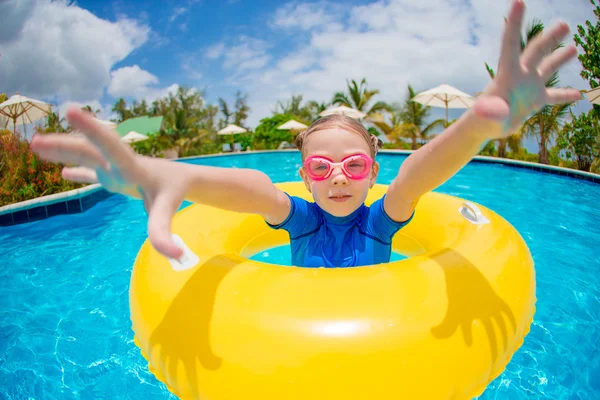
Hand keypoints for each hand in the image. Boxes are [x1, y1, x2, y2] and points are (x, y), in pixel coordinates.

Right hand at [31, 107, 185, 258]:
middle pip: (89, 151)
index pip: (110, 146)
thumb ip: (163, 231)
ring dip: (63, 152)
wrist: (183, 180)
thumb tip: (174, 254)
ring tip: (37, 145)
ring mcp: (115, 169)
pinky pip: (92, 172)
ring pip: (86, 157)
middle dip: (64, 146)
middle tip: (36, 141)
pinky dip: (78, 172)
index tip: (71, 111)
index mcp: (131, 166)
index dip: (91, 129)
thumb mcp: (168, 210)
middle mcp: (119, 164)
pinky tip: (63, 173)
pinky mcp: (115, 177)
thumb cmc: (175, 192)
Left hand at [474, 0, 581, 137]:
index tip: (519, 1)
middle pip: (536, 52)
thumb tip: (485, 110)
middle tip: (564, 25)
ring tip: (573, 48)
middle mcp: (520, 75)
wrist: (482, 129)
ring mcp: (528, 87)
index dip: (515, 23)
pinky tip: (579, 95)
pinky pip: (553, 95)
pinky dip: (565, 95)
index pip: (511, 43)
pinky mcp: (534, 101)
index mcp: (508, 73)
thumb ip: (489, 111)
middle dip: (549, 39)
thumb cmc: (482, 121)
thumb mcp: (487, 117)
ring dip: (559, 59)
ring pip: (547, 68)